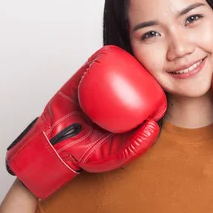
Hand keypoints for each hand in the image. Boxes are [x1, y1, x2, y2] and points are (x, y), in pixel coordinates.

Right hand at [5, 46, 165, 198]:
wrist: (53, 148)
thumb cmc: (83, 155)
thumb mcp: (114, 156)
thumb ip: (136, 146)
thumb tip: (154, 125)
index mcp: (124, 118)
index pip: (143, 102)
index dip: (154, 93)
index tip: (159, 86)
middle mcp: (113, 103)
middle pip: (130, 82)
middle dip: (140, 72)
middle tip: (146, 67)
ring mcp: (96, 91)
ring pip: (112, 72)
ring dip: (122, 61)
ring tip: (130, 57)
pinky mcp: (80, 83)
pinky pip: (91, 68)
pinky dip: (98, 60)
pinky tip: (106, 56)